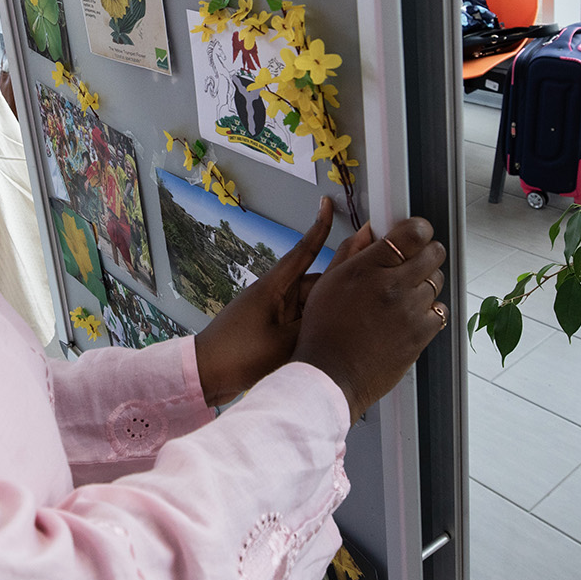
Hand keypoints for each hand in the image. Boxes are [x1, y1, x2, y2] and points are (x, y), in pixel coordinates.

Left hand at [192, 197, 373, 406]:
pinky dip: (319, 322)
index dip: (318, 227)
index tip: (327, 204)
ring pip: (313, 301)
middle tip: (374, 271)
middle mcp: (276, 294)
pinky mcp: (274, 327)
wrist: (206, 374)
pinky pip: (304, 318)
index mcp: (274, 287)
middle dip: (342, 279)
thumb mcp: (285, 341)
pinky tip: (336, 331)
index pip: (303, 251)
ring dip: (331, 305)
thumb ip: (315, 322)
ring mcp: (276, 311)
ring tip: (362, 311)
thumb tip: (342, 307)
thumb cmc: (237, 354)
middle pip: (317, 280)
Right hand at [294, 217, 446, 421]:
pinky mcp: (421, 334)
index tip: (415, 234)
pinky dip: (429, 310)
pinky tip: (409, 316)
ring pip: (438, 281)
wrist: (331, 374)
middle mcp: (393, 286)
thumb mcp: (329, 282)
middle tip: (413, 262)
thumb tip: (371, 230)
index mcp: (368, 268)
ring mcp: (410, 311)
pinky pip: (440, 311)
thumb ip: (353, 251)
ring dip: (425, 283)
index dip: (419, 228)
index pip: (414, 232)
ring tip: (404, 295)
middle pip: (434, 252)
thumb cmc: (324, 331)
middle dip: (426, 253)